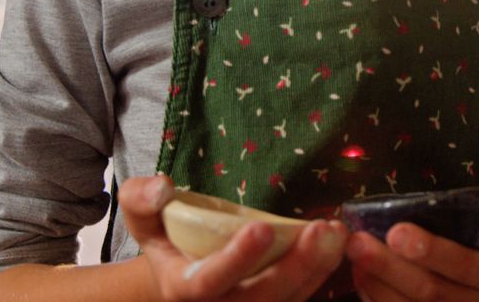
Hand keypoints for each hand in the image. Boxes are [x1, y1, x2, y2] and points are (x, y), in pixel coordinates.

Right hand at [119, 175, 347, 300]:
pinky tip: (337, 240)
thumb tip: (162, 187)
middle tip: (321, 229)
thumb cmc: (166, 240)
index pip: (209, 282)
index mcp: (183, 289)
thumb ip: (141, 200)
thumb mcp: (144, 219)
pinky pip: (301, 295)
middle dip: (295, 265)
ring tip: (336, 231)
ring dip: (318, 267)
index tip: (262, 227)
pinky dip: (322, 270)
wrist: (183, 275)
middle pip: (262, 297)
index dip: (236, 259)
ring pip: (289, 299)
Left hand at [346, 164, 478, 300]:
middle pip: (431, 290)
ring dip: (377, 281)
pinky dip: (374, 296)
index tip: (398, 230)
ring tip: (353, 252)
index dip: (435, 250)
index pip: (467, 263)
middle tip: (359, 241)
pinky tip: (357, 274)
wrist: (475, 282)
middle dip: (392, 266)